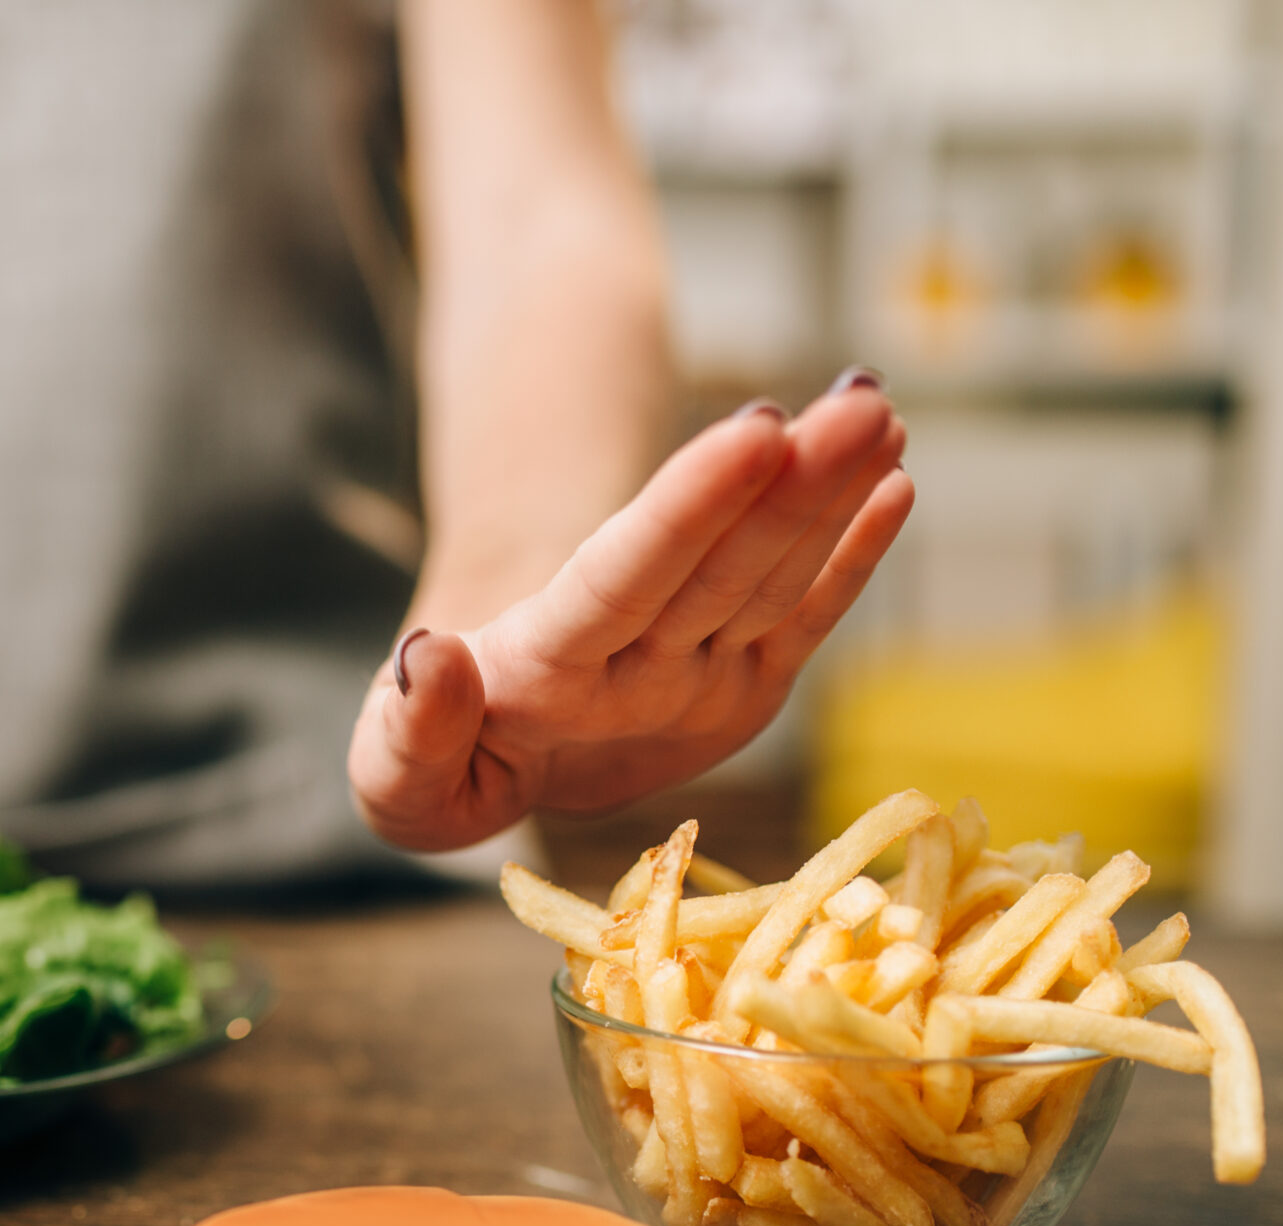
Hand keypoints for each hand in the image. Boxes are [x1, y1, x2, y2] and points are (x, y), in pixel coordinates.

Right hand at [349, 377, 913, 852]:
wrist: (491, 773)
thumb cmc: (428, 750)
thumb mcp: (387, 767)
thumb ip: (409, 734)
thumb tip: (428, 660)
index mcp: (550, 689)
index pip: (626, 584)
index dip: (692, 508)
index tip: (756, 432)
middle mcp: (643, 691)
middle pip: (724, 574)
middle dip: (797, 484)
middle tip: (860, 397)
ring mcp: (705, 689)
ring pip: (773, 581)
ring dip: (833, 494)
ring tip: (876, 404)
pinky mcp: (743, 685)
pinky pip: (806, 616)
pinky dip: (855, 553)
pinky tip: (896, 481)